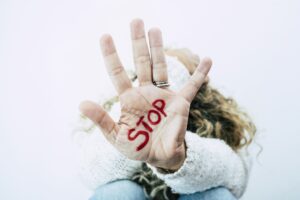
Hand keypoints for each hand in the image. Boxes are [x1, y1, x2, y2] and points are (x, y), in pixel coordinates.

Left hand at [80, 19, 211, 169]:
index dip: (111, 55)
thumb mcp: (116, 137)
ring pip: (161, 66)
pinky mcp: (181, 102)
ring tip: (155, 29)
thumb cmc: (137, 147)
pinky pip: (192, 86)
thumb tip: (81, 103)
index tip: (105, 36)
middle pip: (141, 61)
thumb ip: (102, 120)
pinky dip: (201, 74)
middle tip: (136, 21)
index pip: (118, 72)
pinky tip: (208, 60)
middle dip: (138, 42)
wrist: (159, 157)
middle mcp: (146, 91)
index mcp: (129, 99)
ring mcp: (163, 95)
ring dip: (159, 49)